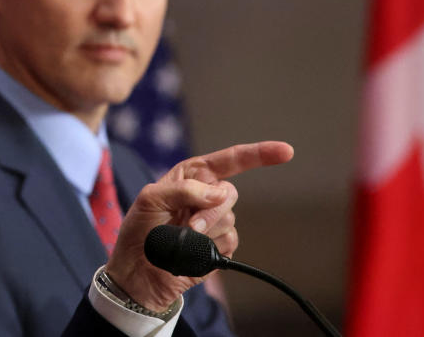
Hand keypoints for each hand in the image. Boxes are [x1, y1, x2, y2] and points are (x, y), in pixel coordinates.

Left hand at [104, 140, 293, 311]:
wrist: (137, 271)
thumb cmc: (139, 229)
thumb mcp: (151, 199)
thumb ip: (185, 190)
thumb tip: (220, 193)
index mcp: (192, 176)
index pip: (229, 160)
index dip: (258, 154)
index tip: (285, 151)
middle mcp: (207, 195)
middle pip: (230, 193)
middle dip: (211, 210)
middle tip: (189, 226)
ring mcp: (215, 221)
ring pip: (229, 219)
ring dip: (206, 231)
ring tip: (181, 239)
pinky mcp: (220, 246)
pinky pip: (229, 241)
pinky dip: (210, 247)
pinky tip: (193, 251)